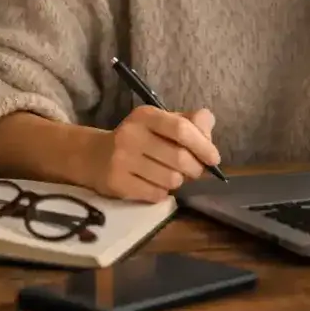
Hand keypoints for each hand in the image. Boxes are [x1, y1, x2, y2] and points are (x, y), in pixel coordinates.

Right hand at [89, 106, 219, 202]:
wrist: (95, 156)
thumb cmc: (140, 138)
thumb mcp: (162, 123)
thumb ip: (190, 123)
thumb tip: (208, 131)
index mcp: (146, 115)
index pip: (181, 129)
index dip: (203, 146)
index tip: (214, 159)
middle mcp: (131, 134)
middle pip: (180, 158)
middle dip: (195, 169)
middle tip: (194, 171)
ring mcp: (121, 159)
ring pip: (171, 179)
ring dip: (178, 181)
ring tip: (170, 175)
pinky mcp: (117, 183)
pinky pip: (156, 194)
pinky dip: (162, 193)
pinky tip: (154, 184)